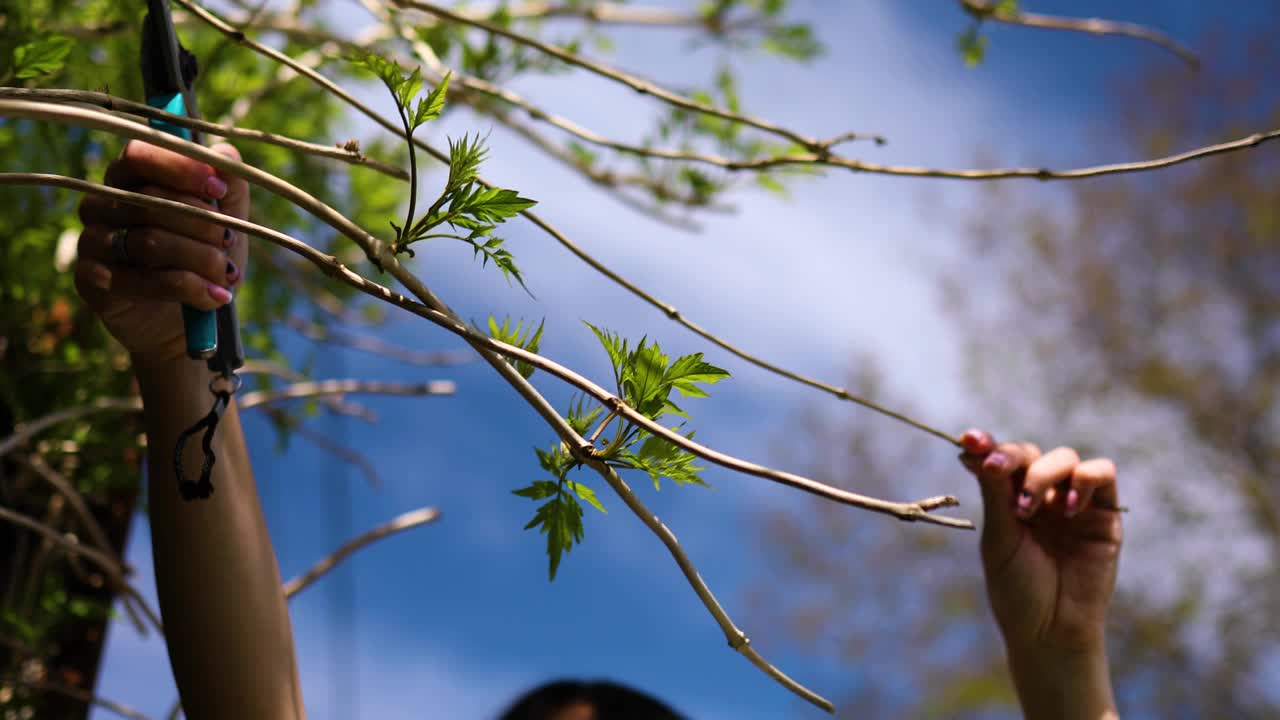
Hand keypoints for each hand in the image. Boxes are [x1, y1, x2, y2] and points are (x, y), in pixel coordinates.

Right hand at [75, 140, 248, 365]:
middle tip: (230, 241)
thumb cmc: (204, 257)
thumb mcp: (229, 218)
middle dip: (202, 223)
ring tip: (228, 275)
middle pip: (149, 200)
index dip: (181, 168)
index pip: (139, 154)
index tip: (219, 190)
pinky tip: (214, 297)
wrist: (187, 319)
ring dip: (200, 258)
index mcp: (129, 178)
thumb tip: (224, 155)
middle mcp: (101, 204)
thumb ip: (230, 182)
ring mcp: (91, 241)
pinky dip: (188, 288)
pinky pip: (141, 280)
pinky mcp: (91, 280)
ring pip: (148, 242)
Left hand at [958, 429, 1121, 654]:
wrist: (1051, 630)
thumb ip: (996, 494)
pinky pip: (1103, 473)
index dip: (985, 445)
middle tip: (996, 470)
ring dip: (1044, 473)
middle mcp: (1041, 496)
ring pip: (1065, 457)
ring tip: (1030, 508)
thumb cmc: (1018, 590)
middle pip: (1030, 452)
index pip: (999, 461)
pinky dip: (1085, 479)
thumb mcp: (1000, 539)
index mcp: (1009, 500)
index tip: (969, 440)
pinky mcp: (1105, 514)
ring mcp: (1073, 502)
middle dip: (1012, 457)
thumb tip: (977, 450)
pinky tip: (1068, 508)